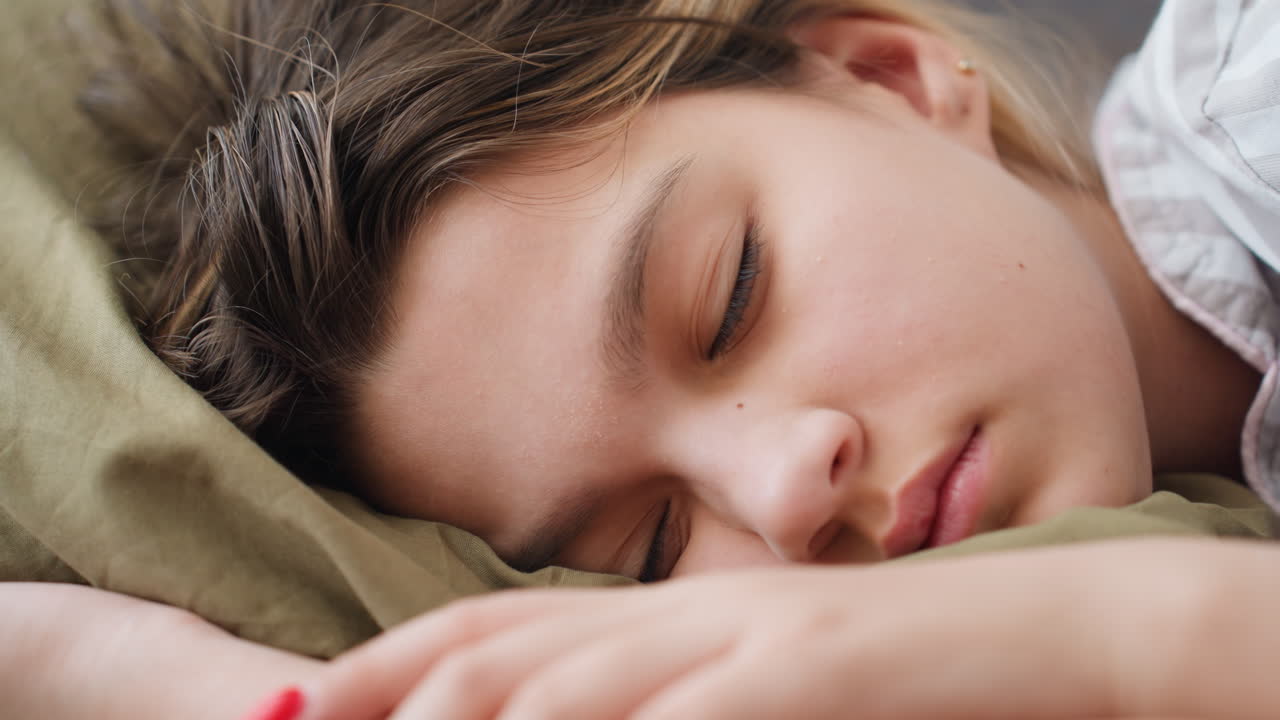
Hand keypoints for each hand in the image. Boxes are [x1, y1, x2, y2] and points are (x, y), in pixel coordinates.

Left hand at [293, 540, 1238, 719]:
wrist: (1036, 629)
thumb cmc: (890, 670)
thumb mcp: (753, 678)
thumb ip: (666, 694)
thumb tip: (569, 718)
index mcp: (663, 615)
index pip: (496, 631)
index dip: (386, 665)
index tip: (299, 706)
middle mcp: (682, 616)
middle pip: (506, 652)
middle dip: (389, 696)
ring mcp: (745, 638)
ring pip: (576, 684)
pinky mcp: (813, 670)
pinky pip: (697, 711)